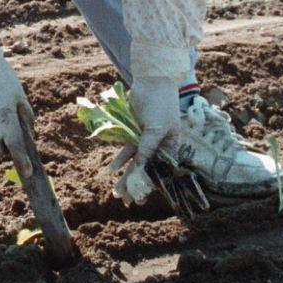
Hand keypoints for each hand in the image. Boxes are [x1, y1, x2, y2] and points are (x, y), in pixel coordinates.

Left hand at [109, 76, 179, 204]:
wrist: (152, 82)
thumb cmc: (160, 105)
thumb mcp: (156, 129)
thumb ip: (147, 149)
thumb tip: (139, 170)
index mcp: (170, 148)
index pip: (160, 173)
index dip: (150, 186)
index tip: (140, 198)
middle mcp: (158, 147)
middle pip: (146, 170)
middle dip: (135, 186)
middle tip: (125, 201)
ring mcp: (145, 140)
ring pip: (134, 163)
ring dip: (125, 176)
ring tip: (116, 192)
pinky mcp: (134, 132)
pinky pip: (126, 150)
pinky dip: (120, 159)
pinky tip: (112, 169)